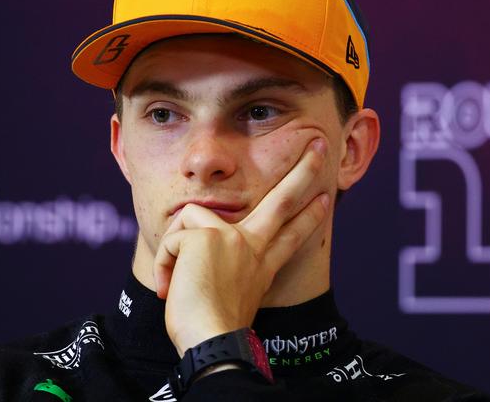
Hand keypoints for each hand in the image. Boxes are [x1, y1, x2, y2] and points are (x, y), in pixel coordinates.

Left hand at [153, 138, 329, 355]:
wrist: (210, 343)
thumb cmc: (210, 328)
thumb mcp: (227, 298)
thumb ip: (225, 270)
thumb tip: (203, 249)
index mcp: (260, 265)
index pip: (291, 234)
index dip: (310, 216)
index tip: (325, 198)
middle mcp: (251, 247)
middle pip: (283, 201)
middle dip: (303, 171)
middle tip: (318, 145)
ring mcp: (232, 238)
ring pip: (193, 214)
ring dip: (175, 248)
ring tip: (177, 282)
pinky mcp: (207, 235)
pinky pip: (172, 237)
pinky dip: (164, 261)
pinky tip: (172, 286)